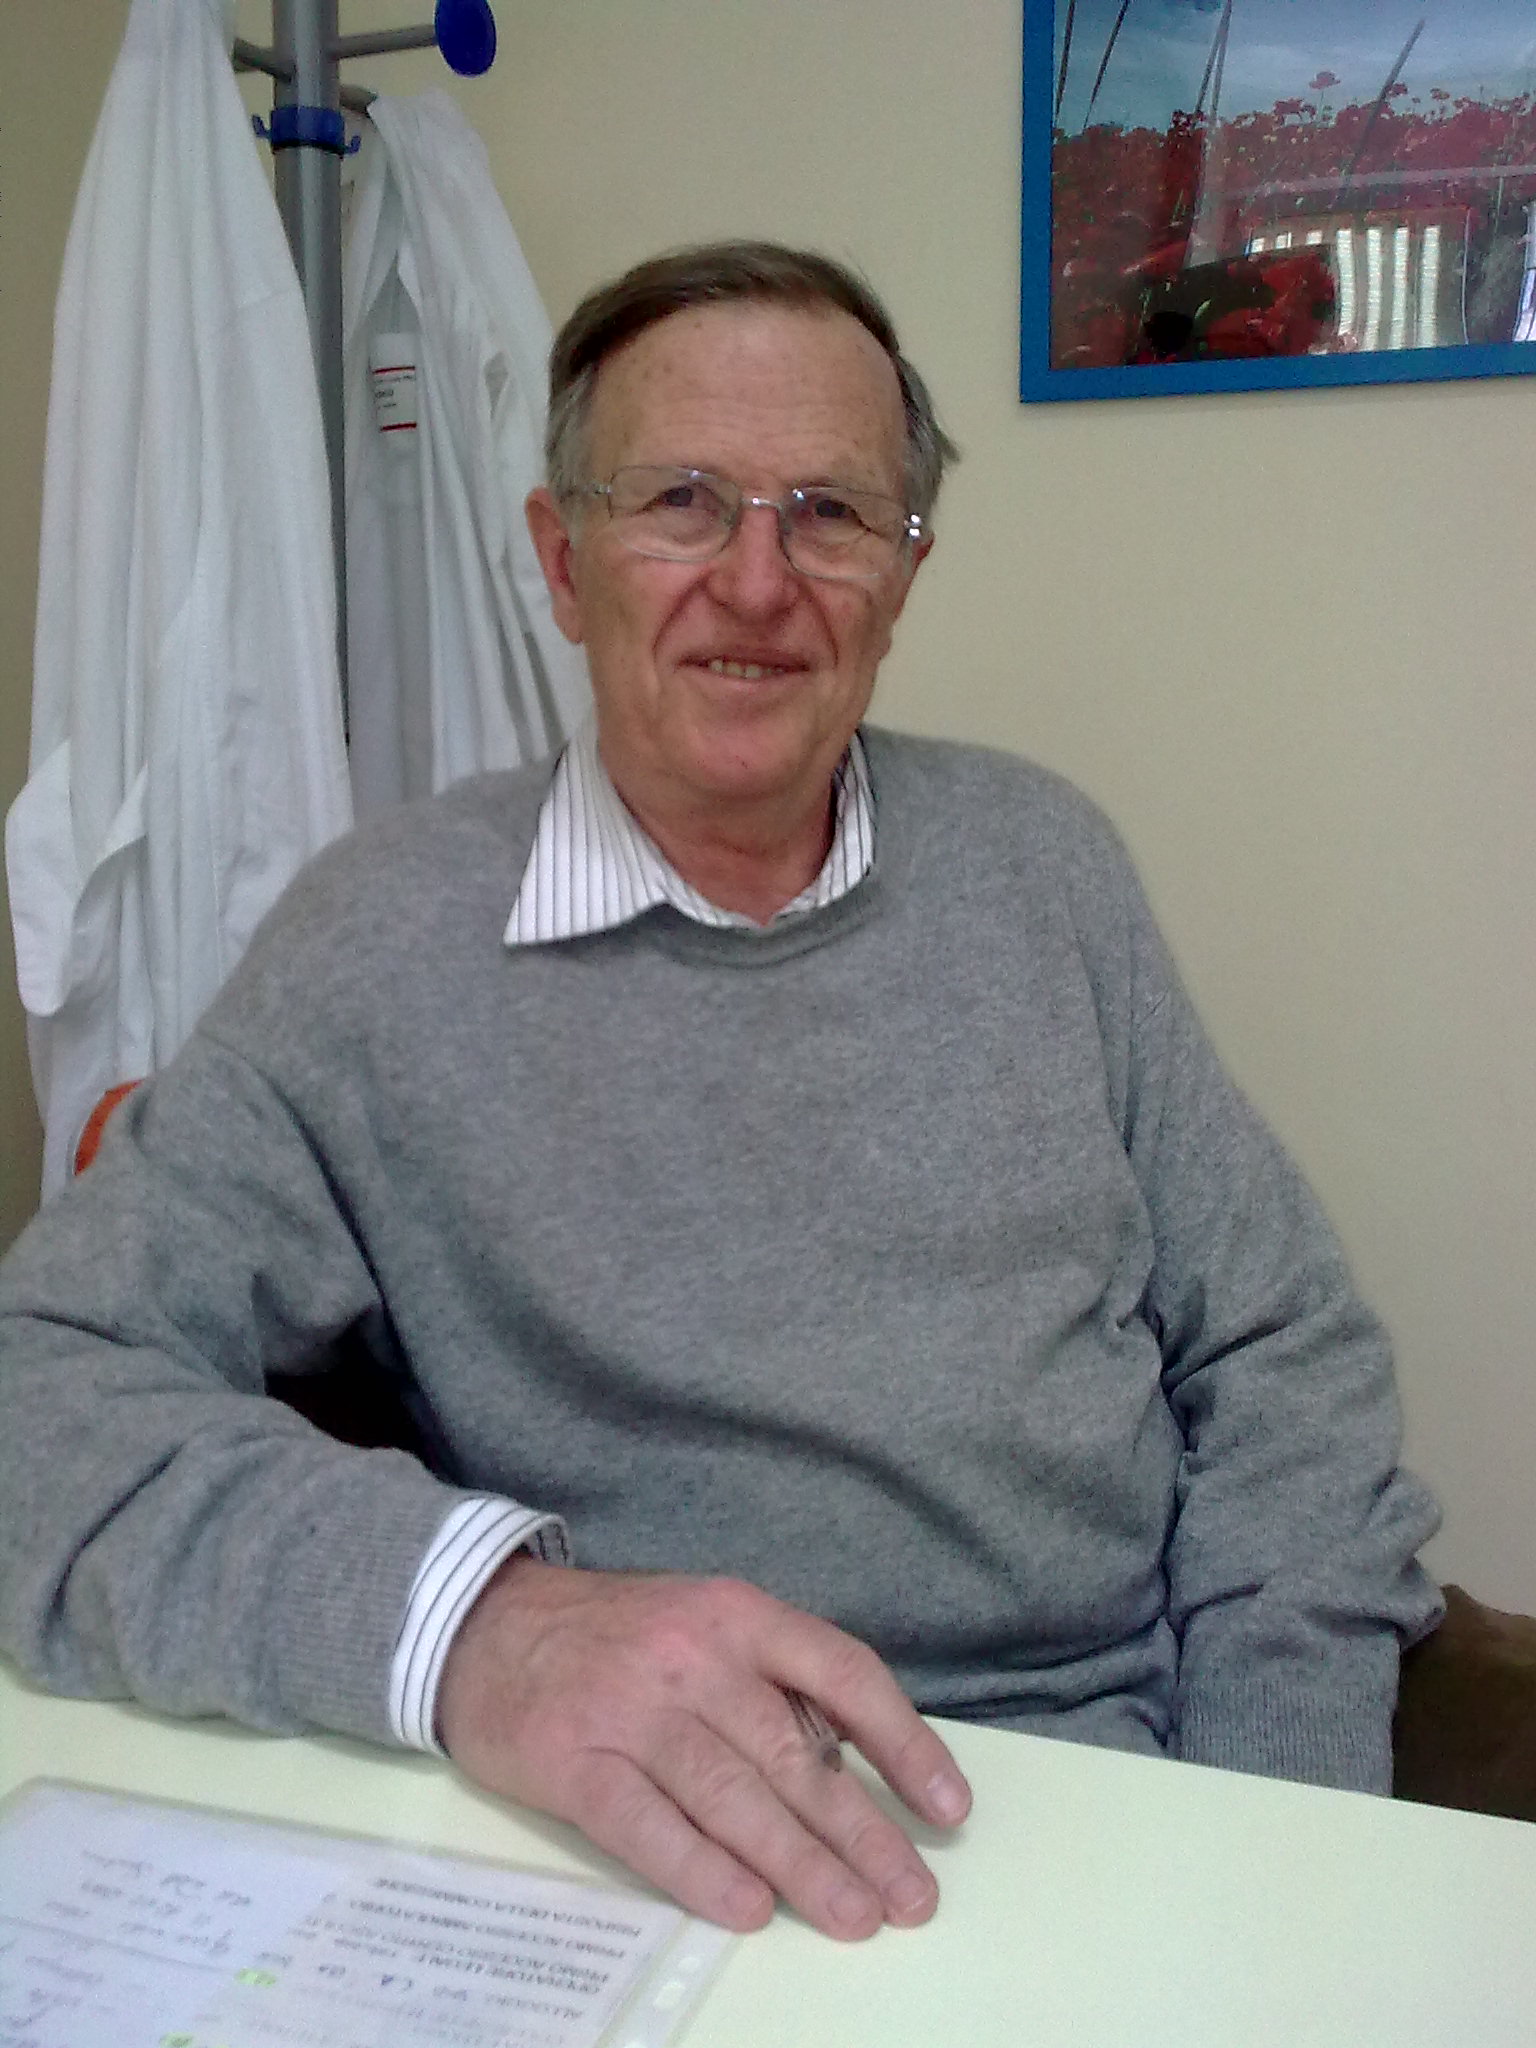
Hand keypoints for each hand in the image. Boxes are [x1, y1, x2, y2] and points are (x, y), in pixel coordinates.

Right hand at [436, 1558, 971, 1939]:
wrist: (482, 1627)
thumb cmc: (615, 1638)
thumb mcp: (702, 1623)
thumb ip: (770, 1682)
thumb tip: (856, 1769)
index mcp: (737, 1614)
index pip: (842, 1672)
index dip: (904, 1741)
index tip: (947, 1807)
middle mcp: (693, 1656)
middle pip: (795, 1753)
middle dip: (863, 1832)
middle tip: (913, 1897)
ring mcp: (632, 1710)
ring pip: (734, 1796)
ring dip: (802, 1865)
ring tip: (855, 1916)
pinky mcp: (574, 1763)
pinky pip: (648, 1827)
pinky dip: (702, 1871)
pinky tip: (749, 1907)